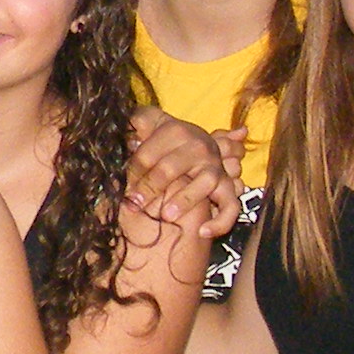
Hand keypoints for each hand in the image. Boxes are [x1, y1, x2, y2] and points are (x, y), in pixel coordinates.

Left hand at [124, 111, 243, 242]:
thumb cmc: (164, 138)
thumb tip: (122, 134)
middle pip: (170, 168)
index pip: (147, 155)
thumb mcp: (148, 122)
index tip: (122, 188)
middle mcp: (199, 147)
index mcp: (175, 131)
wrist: (197, 142)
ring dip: (184, 200)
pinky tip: (202, 232)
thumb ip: (135, 121)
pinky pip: (231, 207)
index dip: (131, 173)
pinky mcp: (227, 188)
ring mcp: (215, 168)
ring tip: (165, 216)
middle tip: (134, 204)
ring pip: (204, 183)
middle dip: (150, 189)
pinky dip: (220, 221)